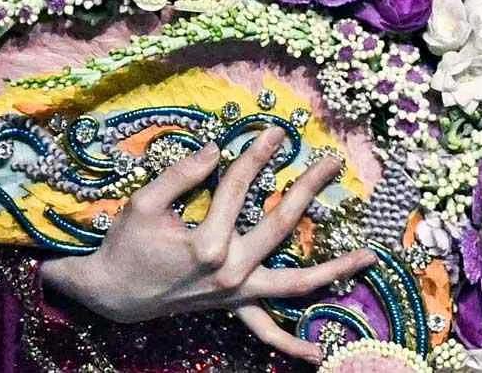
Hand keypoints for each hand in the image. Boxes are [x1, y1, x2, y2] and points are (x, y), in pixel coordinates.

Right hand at [37, 126, 377, 363]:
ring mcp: (236, 294)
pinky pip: (266, 331)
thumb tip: (216, 150)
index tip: (274, 131)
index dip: (256, 155)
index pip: (238, 187)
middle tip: (332, 162)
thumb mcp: (145, 203)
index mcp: (208, 243)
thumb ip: (182, 175)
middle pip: (281, 224)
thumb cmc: (126, 244)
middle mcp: (230, 272)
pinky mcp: (232, 306)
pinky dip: (292, 344)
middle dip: (309, 189)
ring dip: (334, 270)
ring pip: (294, 283)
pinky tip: (319, 352)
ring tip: (369, 257)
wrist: (112, 293)